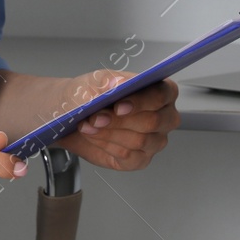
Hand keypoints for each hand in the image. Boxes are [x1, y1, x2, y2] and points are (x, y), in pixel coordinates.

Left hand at [51, 70, 180, 171]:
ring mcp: (155, 140)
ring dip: (109, 133)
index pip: (161, 94)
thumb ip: (108, 80)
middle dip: (121, 121)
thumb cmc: (93, 93)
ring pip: (140, 140)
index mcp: (161, 90)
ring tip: (89, 125)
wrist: (76, 114)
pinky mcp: (141, 159)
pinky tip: (93, 136)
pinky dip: (106, 145)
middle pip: (154, 121)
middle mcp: (164, 116)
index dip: (141, 101)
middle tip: (96, 118)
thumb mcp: (96, 80)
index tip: (119, 106)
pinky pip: (128, 156)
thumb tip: (118, 83)